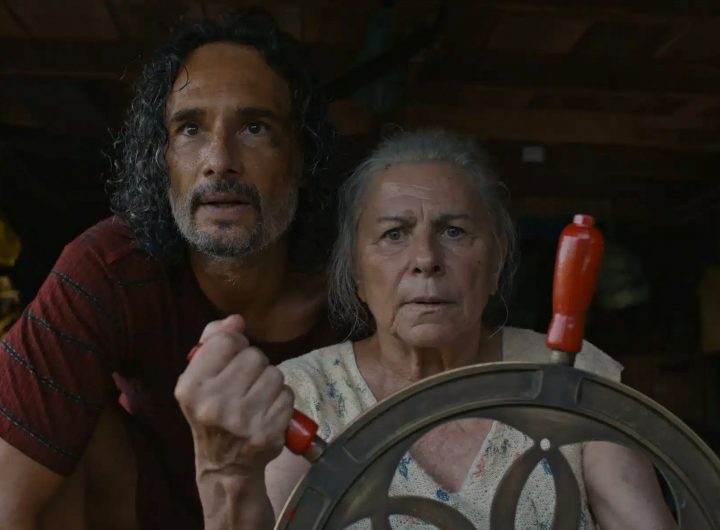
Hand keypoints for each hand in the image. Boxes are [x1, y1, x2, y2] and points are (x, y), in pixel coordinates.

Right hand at [175, 315, 294, 477]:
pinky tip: (267, 410)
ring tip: (256, 396)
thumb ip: (213, 341)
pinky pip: (287, 395)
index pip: (226, 341)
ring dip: (270, 381)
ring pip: (274, 374)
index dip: (235, 344)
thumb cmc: (212, 412)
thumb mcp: (199, 378)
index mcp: (191, 388)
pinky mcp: (268, 433)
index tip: (232, 358)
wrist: (224, 465)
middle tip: (245, 382)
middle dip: (254, 364)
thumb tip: (236, 320)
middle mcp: (214, 405)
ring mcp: (243, 421)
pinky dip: (281, 399)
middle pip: (254, 356)